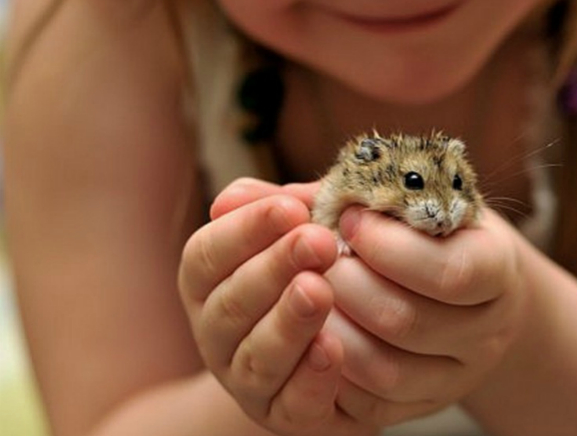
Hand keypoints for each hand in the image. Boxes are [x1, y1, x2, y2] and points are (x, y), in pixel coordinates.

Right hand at [178, 178, 378, 435]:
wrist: (334, 351)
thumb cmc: (309, 272)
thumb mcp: (294, 233)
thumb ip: (280, 210)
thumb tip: (249, 197)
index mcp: (209, 283)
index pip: (208, 254)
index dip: (245, 230)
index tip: (290, 207)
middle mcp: (217, 334)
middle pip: (232, 303)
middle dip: (274, 268)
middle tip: (317, 241)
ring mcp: (246, 380)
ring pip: (257, 356)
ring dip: (288, 322)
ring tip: (319, 290)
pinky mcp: (284, 415)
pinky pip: (293, 403)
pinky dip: (311, 377)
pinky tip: (333, 348)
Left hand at [324, 206, 529, 426]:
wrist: (470, 288)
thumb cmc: (435, 233)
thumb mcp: (422, 203)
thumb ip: (371, 195)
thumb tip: (294, 198)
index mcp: (497, 270)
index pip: (450, 271)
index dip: (388, 247)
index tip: (349, 218)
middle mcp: (487, 332)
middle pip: (407, 322)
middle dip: (346, 284)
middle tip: (313, 256)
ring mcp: (458, 377)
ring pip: (385, 370)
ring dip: (332, 328)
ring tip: (308, 291)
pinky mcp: (423, 406)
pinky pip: (370, 406)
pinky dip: (333, 370)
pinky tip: (316, 332)